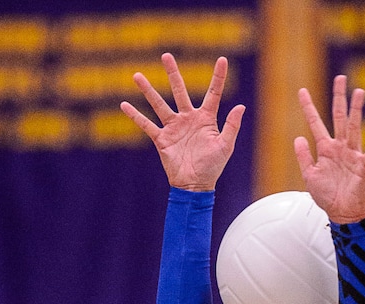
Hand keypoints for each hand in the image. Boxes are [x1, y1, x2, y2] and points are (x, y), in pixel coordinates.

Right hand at [120, 53, 244, 190]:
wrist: (194, 186)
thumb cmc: (212, 168)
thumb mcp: (225, 146)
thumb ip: (231, 126)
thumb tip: (241, 106)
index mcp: (206, 119)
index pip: (213, 93)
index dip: (218, 76)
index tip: (222, 59)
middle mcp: (188, 119)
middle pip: (179, 91)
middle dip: (173, 74)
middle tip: (166, 56)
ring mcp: (174, 128)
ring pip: (159, 104)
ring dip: (148, 90)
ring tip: (137, 75)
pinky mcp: (162, 139)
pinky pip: (147, 125)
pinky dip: (135, 116)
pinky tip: (124, 105)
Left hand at [294, 75, 364, 223]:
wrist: (340, 212)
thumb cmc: (327, 196)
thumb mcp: (309, 176)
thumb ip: (304, 157)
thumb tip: (299, 137)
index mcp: (325, 149)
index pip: (315, 123)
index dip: (308, 108)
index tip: (301, 91)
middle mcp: (340, 147)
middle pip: (338, 117)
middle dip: (339, 98)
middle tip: (340, 78)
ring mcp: (352, 154)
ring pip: (354, 128)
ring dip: (356, 111)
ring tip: (359, 92)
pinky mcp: (363, 166)